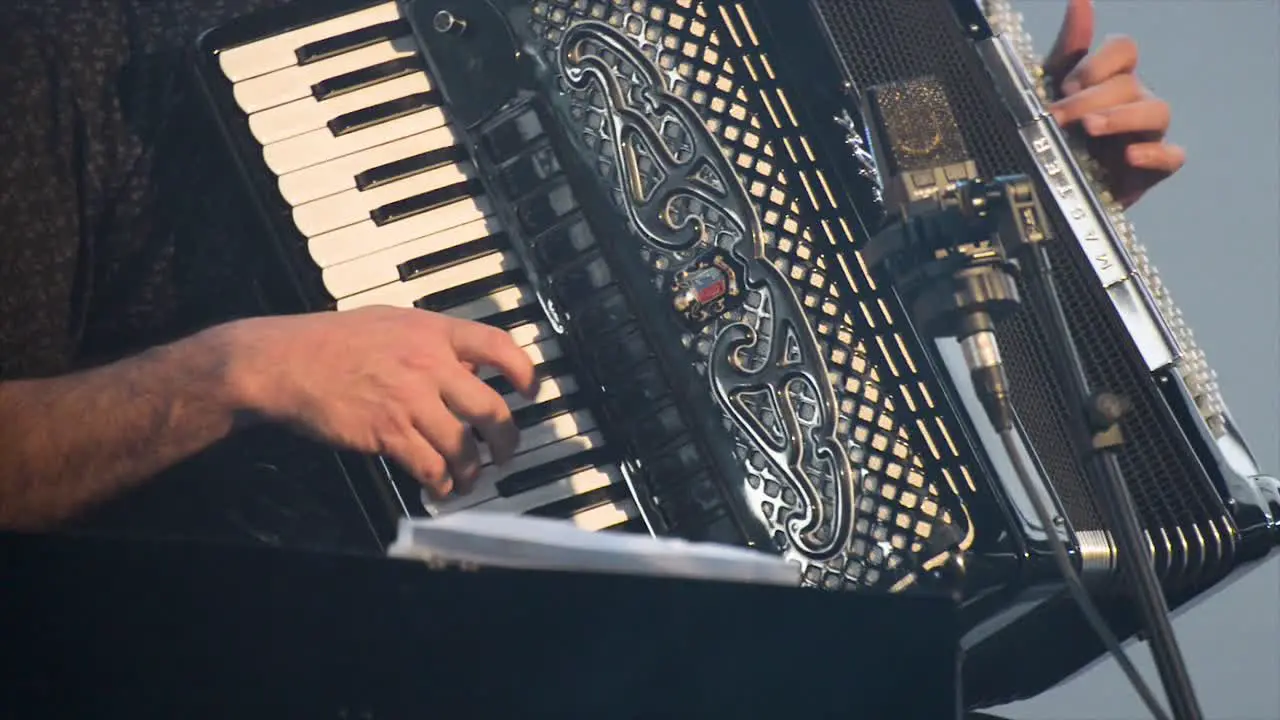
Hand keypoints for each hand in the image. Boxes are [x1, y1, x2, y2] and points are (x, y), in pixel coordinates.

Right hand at [220, 306, 537, 499]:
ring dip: (474, 471)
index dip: (524, 371)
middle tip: (507, 452)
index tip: (531, 390)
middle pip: (492, 409)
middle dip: (507, 440)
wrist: (284, 362)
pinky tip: (442, 489)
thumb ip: (431, 342)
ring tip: (471, 479)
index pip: (497, 346)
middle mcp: (429, 364)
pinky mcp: (389, 432)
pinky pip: (432, 466)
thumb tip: (467, 365)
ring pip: (464, 445)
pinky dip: (443, 484)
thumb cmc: (330, 341)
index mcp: (432, 332)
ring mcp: (410, 400)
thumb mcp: (390, 323)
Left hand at [1044, 0, 1184, 207]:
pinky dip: (1155, 155)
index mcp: (1110, 78)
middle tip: (1059, 115)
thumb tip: (1080, 0)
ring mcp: (1146, 134)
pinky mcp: (1151, 169)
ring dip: (1123, 117)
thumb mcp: (1049, 89)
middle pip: (1131, 83)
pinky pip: (1172, 157)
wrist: (1052, 187)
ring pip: (1157, 111)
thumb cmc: (1057, 132)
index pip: (1124, 49)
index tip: (1066, 85)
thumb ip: (1068, 48)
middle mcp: (1133, 100)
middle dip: (1091, 98)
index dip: (1098, 63)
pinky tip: (1130, 156)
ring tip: (1091, 128)